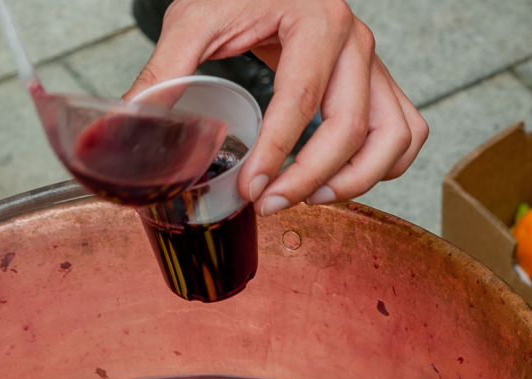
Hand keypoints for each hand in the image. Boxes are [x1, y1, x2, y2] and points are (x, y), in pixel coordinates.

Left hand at [125, 0, 427, 215]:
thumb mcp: (192, 20)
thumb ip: (162, 71)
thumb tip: (126, 125)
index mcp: (316, 21)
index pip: (301, 100)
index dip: (276, 154)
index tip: (250, 190)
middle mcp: (355, 41)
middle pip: (350, 126)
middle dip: (308, 178)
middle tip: (268, 205)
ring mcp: (373, 63)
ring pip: (393, 135)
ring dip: (357, 179)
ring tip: (311, 199)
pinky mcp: (378, 82)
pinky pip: (405, 130)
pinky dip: (384, 166)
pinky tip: (339, 183)